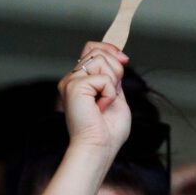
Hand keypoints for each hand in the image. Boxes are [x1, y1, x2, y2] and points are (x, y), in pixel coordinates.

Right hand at [57, 41, 130, 158]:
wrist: (100, 146)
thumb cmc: (108, 130)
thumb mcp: (116, 95)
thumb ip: (113, 77)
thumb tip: (119, 57)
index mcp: (81, 80)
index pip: (91, 49)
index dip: (109, 48)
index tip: (124, 59)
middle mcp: (72, 79)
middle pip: (98, 51)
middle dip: (116, 69)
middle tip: (113, 92)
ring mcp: (71, 81)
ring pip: (100, 59)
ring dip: (113, 82)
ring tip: (105, 102)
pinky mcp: (74, 86)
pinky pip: (103, 78)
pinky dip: (110, 93)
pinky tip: (101, 107)